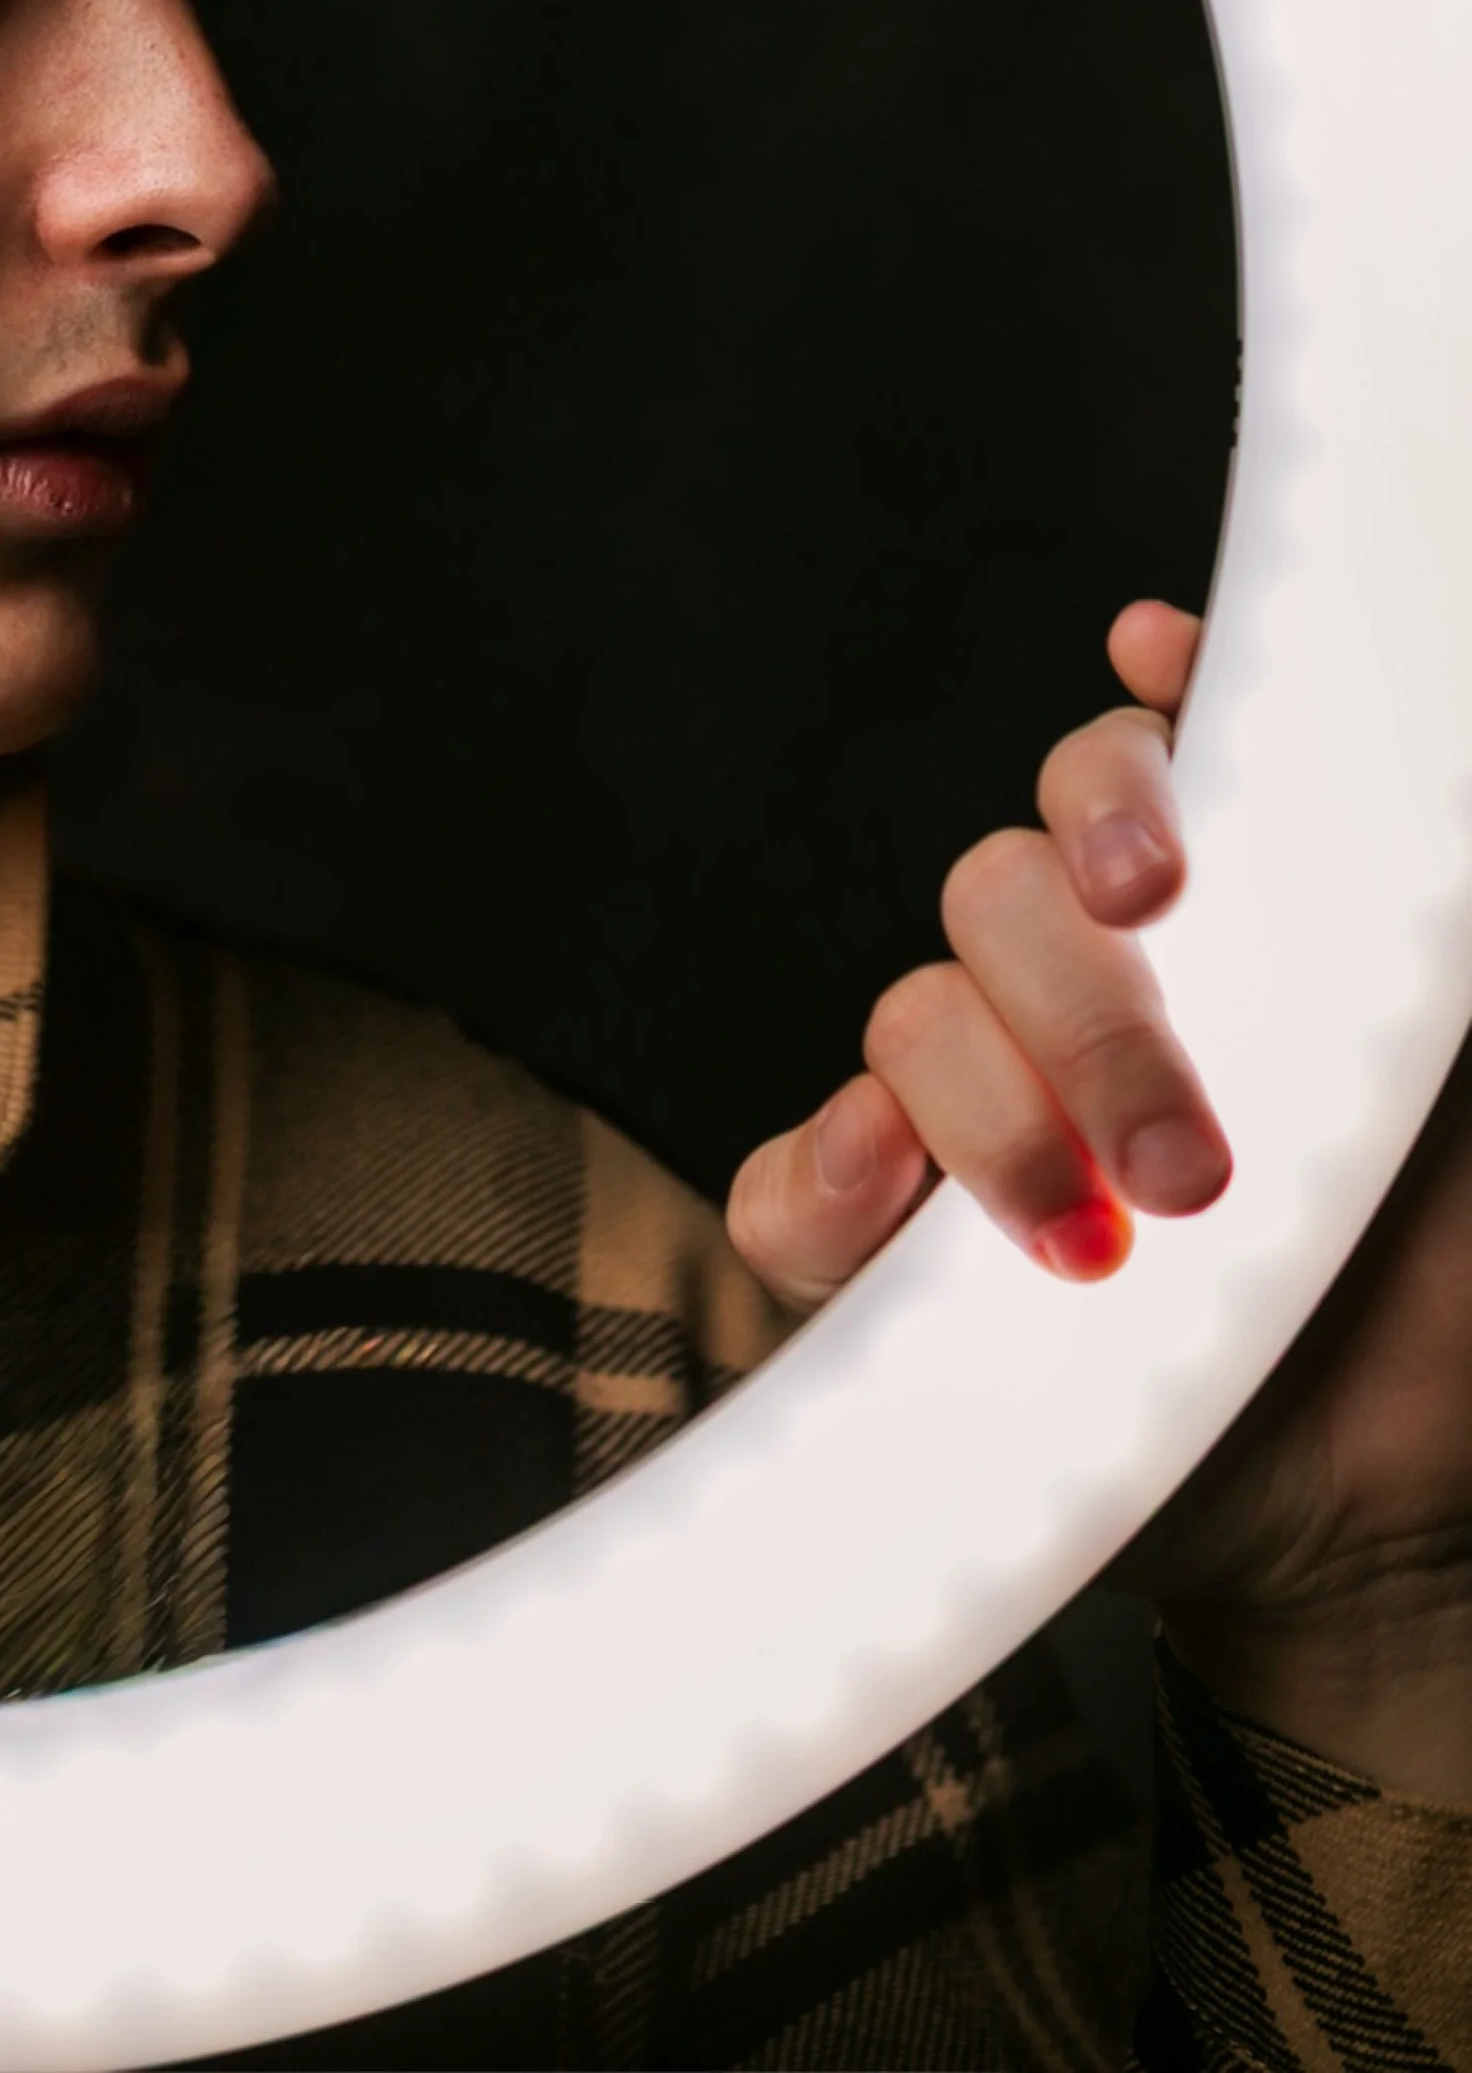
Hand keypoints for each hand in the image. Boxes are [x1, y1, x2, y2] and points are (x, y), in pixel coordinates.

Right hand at [727, 605, 1471, 1796]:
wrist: (1391, 1514)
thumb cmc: (1434, 1272)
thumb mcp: (1444, 1072)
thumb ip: (1392, 900)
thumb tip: (1220, 680)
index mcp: (1195, 926)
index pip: (1105, 780)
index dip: (1110, 796)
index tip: (1150, 883)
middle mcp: (1069, 999)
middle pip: (992, 896)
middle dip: (1086, 1021)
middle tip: (1186, 1162)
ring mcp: (963, 1124)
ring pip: (905, 1023)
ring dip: (992, 1120)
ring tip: (1097, 1247)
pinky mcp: (885, 1263)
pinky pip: (788, 1192)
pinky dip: (817, 1184)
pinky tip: (880, 1199)